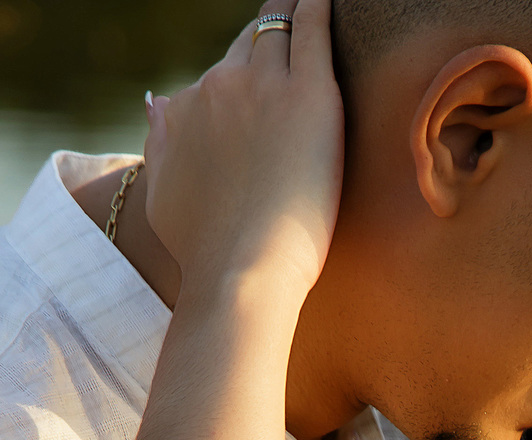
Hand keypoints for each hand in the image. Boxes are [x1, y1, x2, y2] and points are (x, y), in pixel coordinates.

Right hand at [143, 0, 342, 303]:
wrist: (238, 273)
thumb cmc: (205, 253)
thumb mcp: (162, 195)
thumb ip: (161, 146)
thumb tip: (157, 106)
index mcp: (187, 109)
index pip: (220, 77)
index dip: (243, 79)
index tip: (260, 84)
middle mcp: (219, 87)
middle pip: (249, 46)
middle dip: (269, 40)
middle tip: (291, 32)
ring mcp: (263, 87)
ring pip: (279, 30)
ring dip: (292, 16)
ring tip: (308, 8)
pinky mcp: (309, 96)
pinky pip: (312, 30)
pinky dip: (317, 9)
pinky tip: (327, 2)